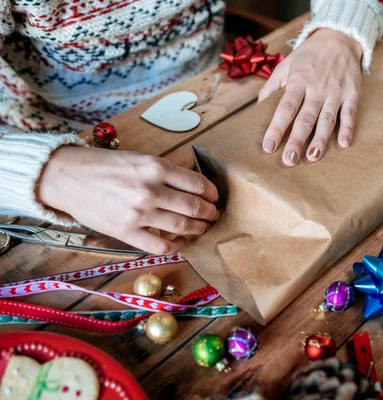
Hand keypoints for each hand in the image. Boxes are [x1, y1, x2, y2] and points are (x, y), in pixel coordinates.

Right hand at [37, 147, 219, 254]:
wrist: (66, 176)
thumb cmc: (104, 165)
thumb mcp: (139, 159)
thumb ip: (165, 173)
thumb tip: (193, 188)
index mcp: (155, 167)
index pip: (199, 184)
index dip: (212, 194)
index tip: (214, 198)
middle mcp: (150, 190)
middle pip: (195, 207)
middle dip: (210, 213)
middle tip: (213, 215)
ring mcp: (139, 213)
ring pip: (183, 226)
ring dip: (198, 229)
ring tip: (202, 227)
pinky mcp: (126, 232)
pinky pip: (161, 246)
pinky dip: (176, 246)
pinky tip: (180, 242)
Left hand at [258, 28, 362, 165]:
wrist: (339, 37)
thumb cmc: (309, 56)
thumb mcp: (285, 65)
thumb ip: (271, 87)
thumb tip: (257, 108)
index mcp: (298, 81)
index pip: (285, 108)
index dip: (276, 128)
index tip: (269, 146)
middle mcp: (317, 88)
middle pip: (305, 118)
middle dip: (296, 140)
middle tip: (289, 160)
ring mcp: (336, 92)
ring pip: (327, 119)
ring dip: (320, 140)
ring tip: (313, 157)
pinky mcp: (352, 93)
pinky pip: (350, 113)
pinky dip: (348, 129)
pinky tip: (343, 144)